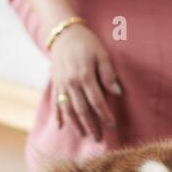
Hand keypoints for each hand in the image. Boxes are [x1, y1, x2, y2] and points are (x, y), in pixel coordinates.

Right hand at [50, 23, 123, 140]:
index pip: (97, 101)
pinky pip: (56, 103)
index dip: (105, 114)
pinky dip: (58, 115)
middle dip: (91, 125)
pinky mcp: (55, 83)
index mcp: (85, 76)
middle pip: (82, 109)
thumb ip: (108, 74)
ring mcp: (61, 84)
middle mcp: (71, 83)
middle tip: (99, 138)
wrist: (64, 34)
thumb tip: (117, 93)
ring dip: (76, 124)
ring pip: (68, 109)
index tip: (112, 125)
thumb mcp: (102, 54)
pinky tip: (61, 127)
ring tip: (83, 135)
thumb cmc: (87, 43)